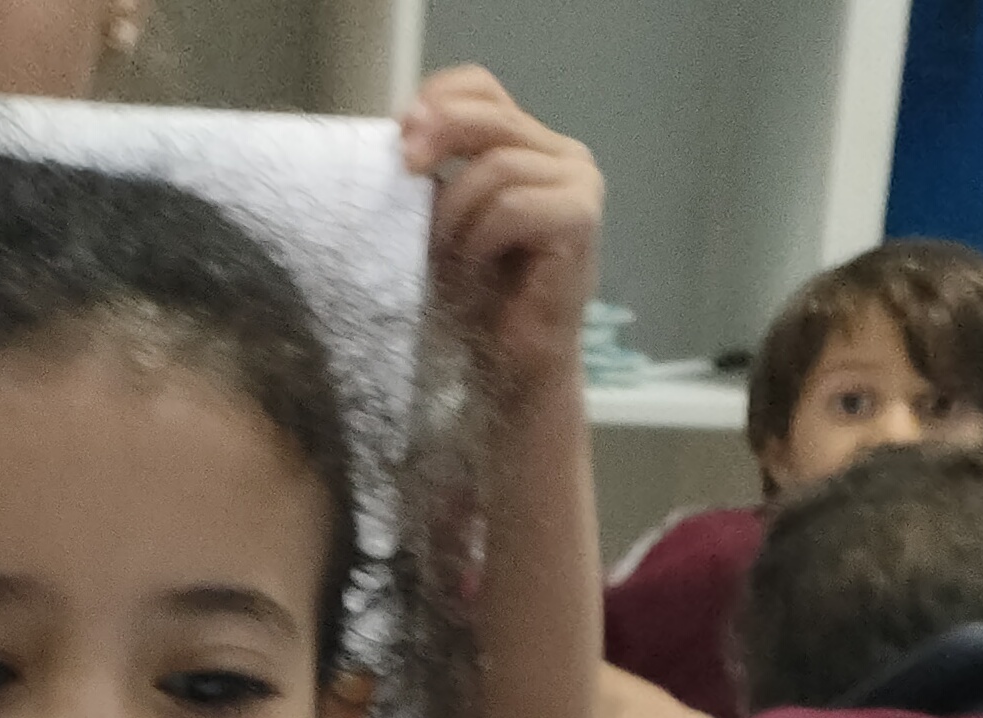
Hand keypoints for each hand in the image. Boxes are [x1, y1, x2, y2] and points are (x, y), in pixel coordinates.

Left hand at [402, 68, 602, 398]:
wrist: (514, 366)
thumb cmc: (481, 298)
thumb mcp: (449, 219)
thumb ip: (439, 172)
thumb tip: (401, 133)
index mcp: (531, 145)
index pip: (483, 87)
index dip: (439, 97)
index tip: (400, 135)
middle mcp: (564, 155)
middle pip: (491, 115)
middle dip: (441, 136)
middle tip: (406, 169)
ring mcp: (579, 184)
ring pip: (498, 166)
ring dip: (458, 212)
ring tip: (448, 256)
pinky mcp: (581, 218)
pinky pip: (513, 206)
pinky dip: (481, 237)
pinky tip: (474, 268)